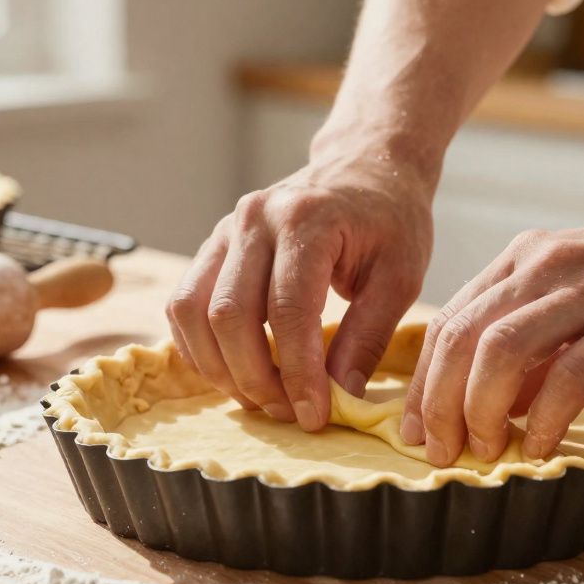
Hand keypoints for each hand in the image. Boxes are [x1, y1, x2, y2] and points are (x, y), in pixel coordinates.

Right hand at [166, 143, 435, 430]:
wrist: (364, 167)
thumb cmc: (390, 220)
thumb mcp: (400, 275)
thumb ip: (368, 336)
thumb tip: (339, 396)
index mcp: (308, 219)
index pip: (288, 310)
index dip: (297, 372)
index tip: (314, 416)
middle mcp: (256, 219)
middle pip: (229, 315)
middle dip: (254, 377)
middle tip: (287, 413)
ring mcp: (226, 229)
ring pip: (192, 311)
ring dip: (220, 368)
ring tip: (260, 397)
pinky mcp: (213, 245)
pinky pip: (183, 304)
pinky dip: (199, 347)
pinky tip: (234, 371)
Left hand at [402, 209, 583, 465]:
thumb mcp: (581, 298)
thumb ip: (537, 344)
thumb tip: (496, 405)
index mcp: (526, 259)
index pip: (450, 321)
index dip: (423, 381)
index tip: (416, 430)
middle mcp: (547, 267)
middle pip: (462, 337)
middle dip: (439, 403)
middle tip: (440, 453)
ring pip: (501, 350)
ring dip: (481, 410)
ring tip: (486, 452)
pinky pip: (570, 373)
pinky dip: (546, 417)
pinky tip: (541, 447)